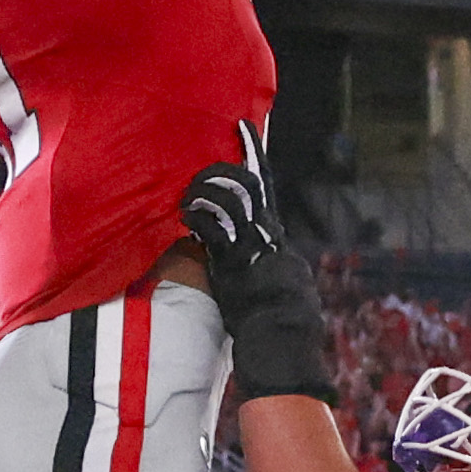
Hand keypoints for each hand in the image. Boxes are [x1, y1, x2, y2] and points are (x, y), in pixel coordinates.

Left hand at [184, 162, 331, 405]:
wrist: (283, 342)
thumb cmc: (278, 323)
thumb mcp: (277, 281)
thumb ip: (260, 259)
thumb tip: (246, 247)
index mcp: (276, 237)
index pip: (264, 188)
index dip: (253, 157)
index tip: (244, 129)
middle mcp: (269, 234)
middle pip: (251, 184)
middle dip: (230, 163)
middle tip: (212, 146)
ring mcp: (254, 246)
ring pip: (234, 198)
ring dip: (209, 188)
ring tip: (191, 191)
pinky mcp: (236, 262)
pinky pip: (215, 228)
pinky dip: (199, 216)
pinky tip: (187, 215)